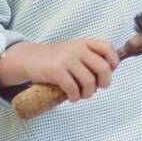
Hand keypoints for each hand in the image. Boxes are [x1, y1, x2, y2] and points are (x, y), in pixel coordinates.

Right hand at [0, 39, 119, 102]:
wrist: (28, 59)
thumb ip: (90, 58)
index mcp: (85, 43)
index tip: (108, 73)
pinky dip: (75, 97)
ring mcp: (66, 59)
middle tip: (97, 89)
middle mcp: (77, 49)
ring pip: (89, 82)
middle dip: (104, 83)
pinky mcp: (56, 70)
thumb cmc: (56, 59)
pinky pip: (73, 88)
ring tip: (82, 95)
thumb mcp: (74, 51)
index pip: (108, 49)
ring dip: (88, 93)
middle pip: (103, 68)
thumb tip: (108, 75)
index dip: (113, 63)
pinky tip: (72, 97)